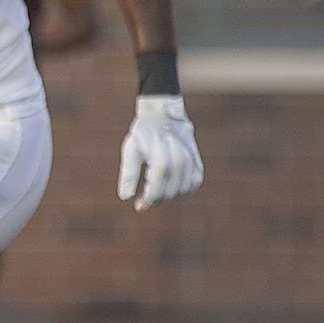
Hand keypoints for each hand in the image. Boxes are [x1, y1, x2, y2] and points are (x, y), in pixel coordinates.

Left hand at [117, 95, 203, 211]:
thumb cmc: (144, 134)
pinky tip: (171, 184)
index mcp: (159, 156)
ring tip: (157, 187)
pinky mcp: (198, 162)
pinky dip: (184, 189)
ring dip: (169, 194)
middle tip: (145, 198)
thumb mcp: (131, 150)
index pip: (156, 189)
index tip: (139, 206)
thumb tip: (125, 197)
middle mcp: (178, 158)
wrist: (164, 115)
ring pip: (182, 190)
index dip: (148, 201)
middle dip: (156, 199)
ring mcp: (190, 160)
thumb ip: (128, 173)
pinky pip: (194, 184)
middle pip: (169, 192)